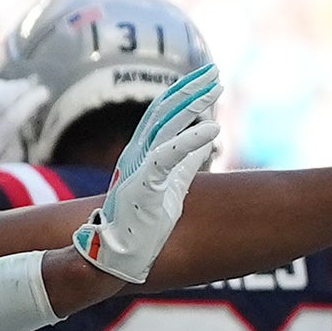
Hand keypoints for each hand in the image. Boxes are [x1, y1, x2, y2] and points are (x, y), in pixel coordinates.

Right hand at [67, 63, 219, 283]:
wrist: (114, 258)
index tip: (209, 79)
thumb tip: (208, 145)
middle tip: (215, 72)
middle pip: (164, 111)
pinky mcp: (143, 186)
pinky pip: (168, 156)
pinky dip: (191, 140)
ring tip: (217, 87)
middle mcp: (135, 155)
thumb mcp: (169, 188)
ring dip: (192, 103)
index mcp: (140, 154)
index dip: (185, 93)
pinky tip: (214, 129)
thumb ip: (186, 164)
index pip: (162, 113)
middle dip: (191, 89)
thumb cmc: (141, 227)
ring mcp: (137, 168)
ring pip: (166, 125)